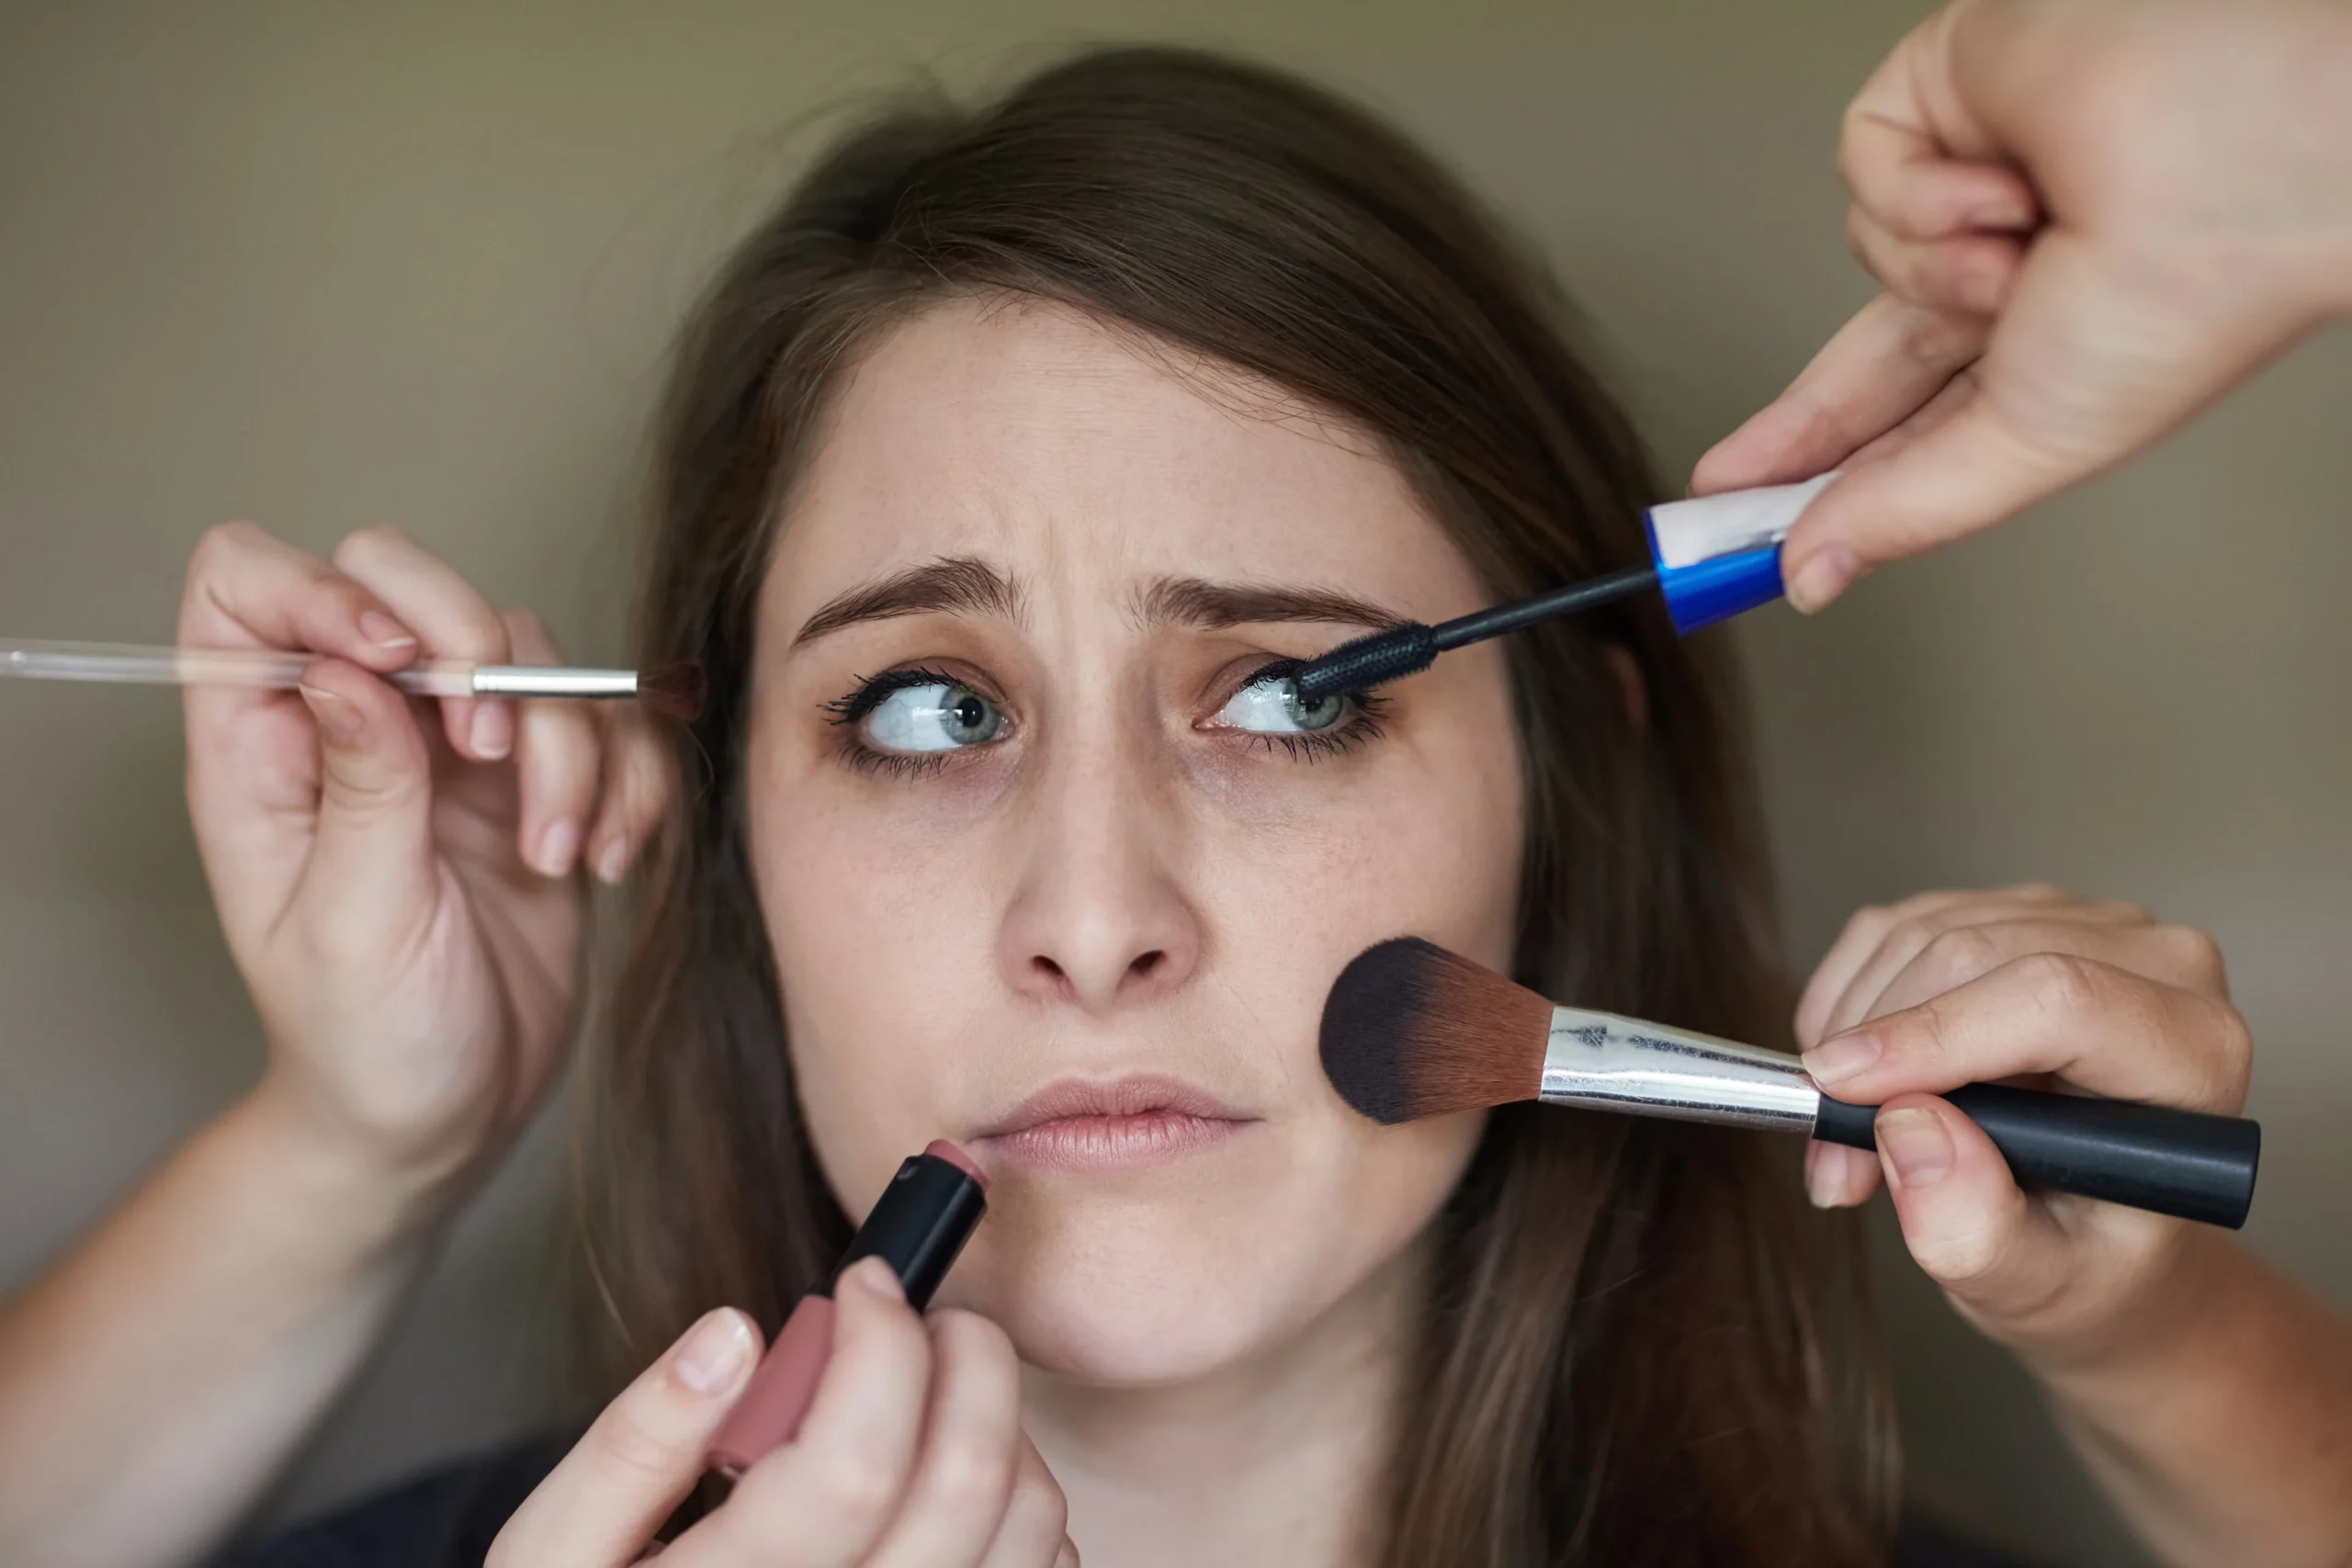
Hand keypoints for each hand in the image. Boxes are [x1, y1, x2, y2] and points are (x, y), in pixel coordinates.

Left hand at [181, 522, 669, 1192]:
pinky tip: (606, 861)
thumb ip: (362, 788)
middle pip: (407, 581)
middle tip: (493, 750)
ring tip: (560, 852)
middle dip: (475, 650)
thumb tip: (351, 666)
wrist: (449, 1119)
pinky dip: (629, 783)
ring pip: (529, 652)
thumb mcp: (354, 924)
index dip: (321, 590)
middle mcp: (358, 726)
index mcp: (265, 750)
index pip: (253, 587)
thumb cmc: (365, 1042)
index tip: (396, 662)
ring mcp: (454, 748)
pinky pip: (610, 723)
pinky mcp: (541, 782)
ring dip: (570, 745)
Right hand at [489, 1259, 1077, 1567]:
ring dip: (998, 1425)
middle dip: (965, 1356)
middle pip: (962, 1487)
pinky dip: (1021, 1505)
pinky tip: (941, 1484)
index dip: (878, 1345)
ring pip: (1024, 1524)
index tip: (866, 1280)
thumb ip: (633, 1443)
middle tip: (921, 1315)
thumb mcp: (554, 1550)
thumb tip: (734, 1336)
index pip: (852, 1466)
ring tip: (928, 1396)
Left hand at [1693, 0, 2351, 611]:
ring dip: (1933, 265)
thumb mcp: (2026, 445)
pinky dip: (1919, 186)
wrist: (2239, 158)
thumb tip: (1812, 571)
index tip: (1742, 532)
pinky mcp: (1945, 93)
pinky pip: (1862, 161)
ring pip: (1865, 247)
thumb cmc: (2194, 292)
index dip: (1822, 477)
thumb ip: (1905, 509)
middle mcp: (2007, 264)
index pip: (1901, 429)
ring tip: (2026, 249)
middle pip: (1859, 357)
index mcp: (2043, 353)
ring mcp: (1975, 178)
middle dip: (1798, 427)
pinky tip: (2002, 184)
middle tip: (1724, 487)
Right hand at [1794, 884, 2251, 1370]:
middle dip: (1874, 1052)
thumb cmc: (2085, 1258)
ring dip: (1848, 1034)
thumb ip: (1975, 1230)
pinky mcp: (2011, 912)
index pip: (2058, 997)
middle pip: (1972, 955)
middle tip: (1839, 1159)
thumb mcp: (2034, 1288)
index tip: (1842, 1091)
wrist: (2093, 1233)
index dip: (1936, 1035)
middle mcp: (2154, 964)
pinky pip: (1890, 931)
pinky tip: (1864, 1081)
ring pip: (1917, 936)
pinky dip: (1844, 1004)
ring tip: (1851, 1140)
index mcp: (2195, 1053)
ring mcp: (2082, 924)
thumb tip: (1907, 1129)